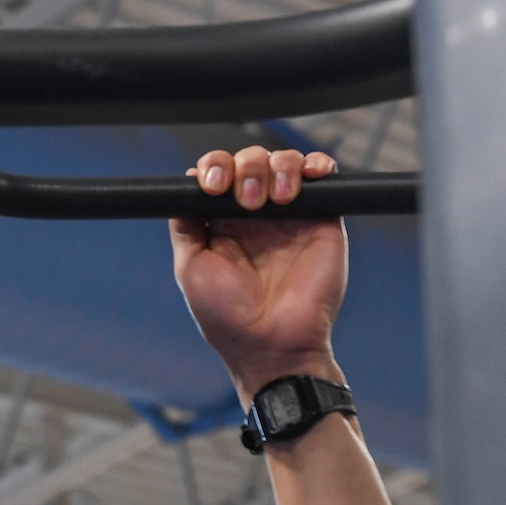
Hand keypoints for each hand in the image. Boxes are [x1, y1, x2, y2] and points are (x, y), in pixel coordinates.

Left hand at [171, 145, 346, 400]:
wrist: (272, 343)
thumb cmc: (226, 315)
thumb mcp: (191, 267)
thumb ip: (186, 225)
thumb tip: (182, 188)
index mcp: (223, 223)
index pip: (219, 174)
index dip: (214, 167)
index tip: (212, 184)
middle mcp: (256, 215)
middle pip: (250, 161)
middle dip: (245, 168)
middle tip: (247, 202)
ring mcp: (290, 215)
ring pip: (284, 161)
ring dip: (277, 167)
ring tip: (275, 200)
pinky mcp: (322, 219)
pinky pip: (323, 176)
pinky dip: (316, 165)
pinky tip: (308, 176)